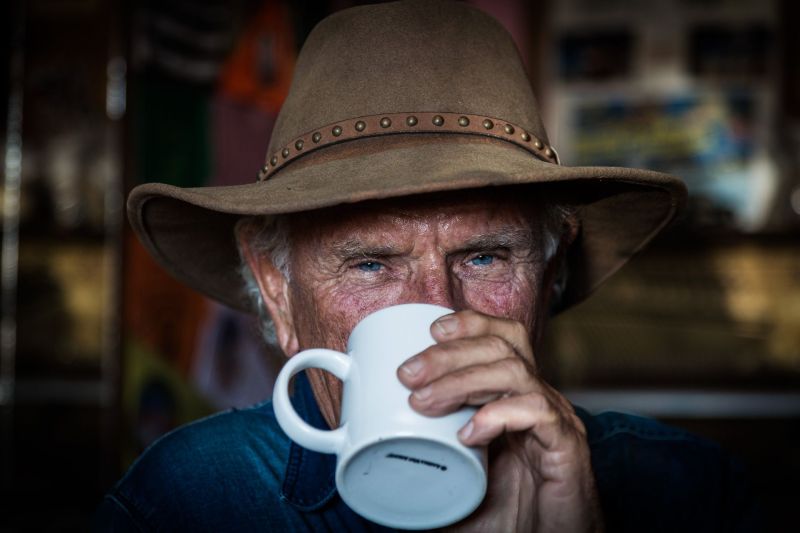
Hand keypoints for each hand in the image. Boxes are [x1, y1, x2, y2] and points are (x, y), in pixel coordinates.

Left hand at [397, 310, 602, 531]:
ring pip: (513, 371)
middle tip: (407, 374)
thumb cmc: (508, 517)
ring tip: (423, 402)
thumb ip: (424, 467)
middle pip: (501, 347)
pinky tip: (470, 432)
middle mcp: (538, 400)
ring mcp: (555, 420)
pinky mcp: (567, 446)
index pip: (501, 338)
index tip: (429, 332)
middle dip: (449, 353)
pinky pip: (537, 411)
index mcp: (515, 397)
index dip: (469, 325)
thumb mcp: (456, 484)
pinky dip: (498, 414)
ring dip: (462, 380)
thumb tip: (372, 461)